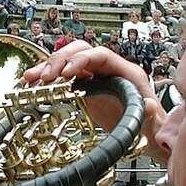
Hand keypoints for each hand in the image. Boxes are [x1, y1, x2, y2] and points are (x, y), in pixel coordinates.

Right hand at [23, 41, 167, 163]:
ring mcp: (96, 77)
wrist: (147, 134)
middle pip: (81, 51)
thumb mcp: (153, 124)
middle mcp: (109, 70)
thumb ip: (150, 115)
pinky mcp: (85, 87)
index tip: (67, 73)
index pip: (101, 56)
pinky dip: (48, 79)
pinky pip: (64, 76)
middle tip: (46, 78)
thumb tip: (147, 105)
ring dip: (49, 67)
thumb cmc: (151, 126)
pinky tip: (32, 82)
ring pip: (69, 61)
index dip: (82, 60)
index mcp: (126, 73)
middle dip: (61, 60)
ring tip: (32, 78)